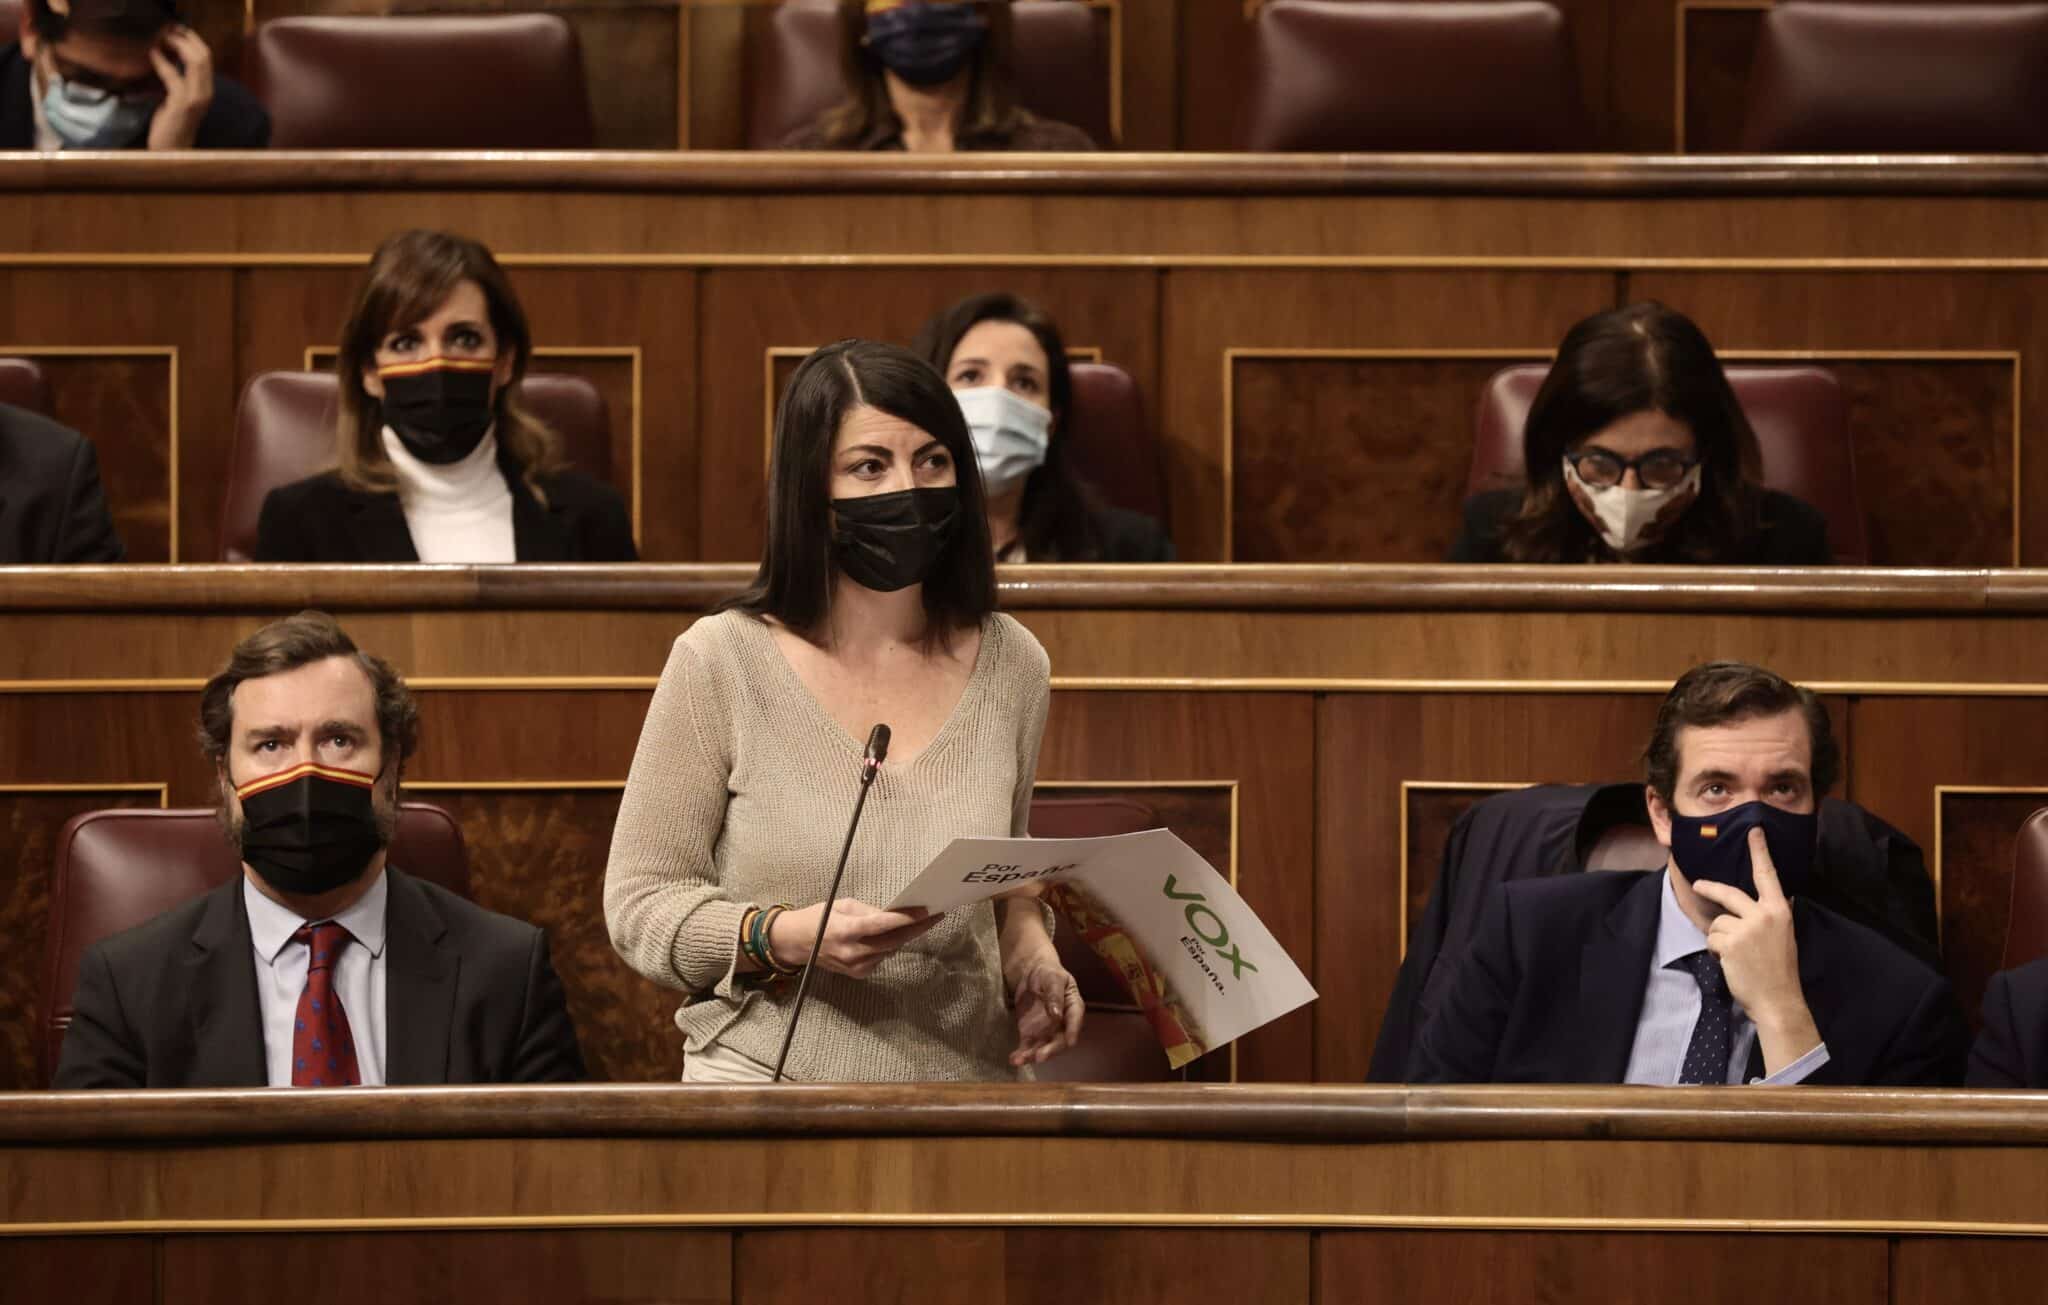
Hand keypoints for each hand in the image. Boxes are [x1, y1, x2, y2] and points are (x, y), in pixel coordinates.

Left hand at [146, 26, 214, 150]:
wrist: (172, 152)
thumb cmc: (172, 125)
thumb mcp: (180, 99)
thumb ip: (181, 80)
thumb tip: (168, 56)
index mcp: (207, 90)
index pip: (207, 58)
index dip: (192, 40)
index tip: (175, 31)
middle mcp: (207, 92)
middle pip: (204, 55)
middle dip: (185, 38)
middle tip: (167, 30)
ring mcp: (196, 98)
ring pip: (196, 62)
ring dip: (176, 45)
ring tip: (161, 38)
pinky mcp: (182, 103)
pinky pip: (173, 75)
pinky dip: (161, 61)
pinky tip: (152, 54)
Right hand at [767, 899, 938, 979]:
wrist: (796, 944)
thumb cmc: (819, 919)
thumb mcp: (842, 905)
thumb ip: (869, 911)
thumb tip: (895, 914)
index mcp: (845, 930)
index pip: (882, 925)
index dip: (906, 919)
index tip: (926, 911)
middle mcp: (852, 952)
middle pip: (894, 941)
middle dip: (918, 928)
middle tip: (936, 916)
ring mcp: (855, 966)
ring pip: (890, 950)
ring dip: (905, 936)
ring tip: (920, 921)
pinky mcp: (858, 974)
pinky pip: (882, 958)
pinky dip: (889, 946)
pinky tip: (892, 935)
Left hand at [1008, 954, 1083, 1067]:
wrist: (1032, 974)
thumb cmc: (1047, 973)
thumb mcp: (1052, 979)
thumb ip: (1055, 995)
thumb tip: (1057, 1015)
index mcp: (1073, 1007)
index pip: (1075, 1020)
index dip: (1073, 1032)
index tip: (1069, 1042)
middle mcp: (1062, 1024)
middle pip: (1059, 1040)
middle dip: (1050, 1050)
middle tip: (1040, 1057)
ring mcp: (1047, 1031)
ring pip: (1043, 1047)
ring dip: (1033, 1056)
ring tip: (1020, 1060)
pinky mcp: (1031, 1034)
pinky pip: (1028, 1046)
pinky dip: (1021, 1054)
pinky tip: (1014, 1059)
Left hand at [1690, 828, 1821, 1074]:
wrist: (1778, 999)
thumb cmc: (1778, 969)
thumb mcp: (1782, 935)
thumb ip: (1767, 916)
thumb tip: (1749, 902)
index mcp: (1780, 910)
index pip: (1768, 875)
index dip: (1759, 852)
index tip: (1754, 830)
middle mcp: (1764, 914)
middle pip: (1728, 893)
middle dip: (1710, 889)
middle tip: (1698, 885)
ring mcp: (1746, 928)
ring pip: (1717, 921)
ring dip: (1720, 937)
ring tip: (1737, 955)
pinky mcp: (1730, 942)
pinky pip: (1712, 938)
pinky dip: (1717, 950)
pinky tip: (1732, 962)